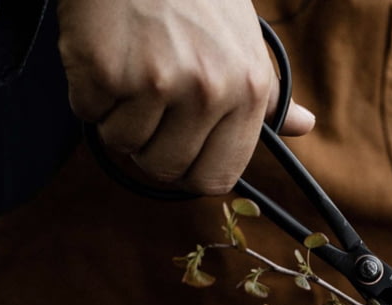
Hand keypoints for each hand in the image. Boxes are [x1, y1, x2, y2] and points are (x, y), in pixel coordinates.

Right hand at [56, 0, 315, 194]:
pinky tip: (106, 52)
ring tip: (130, 67)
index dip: (192, 169)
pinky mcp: (105, 71)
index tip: (180, 151)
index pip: (217, 176)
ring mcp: (155, 82)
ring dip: (118, 115)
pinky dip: (88, 91)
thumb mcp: (246, 41)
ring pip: (123, 142)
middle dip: (150, 145)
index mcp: (248, 90)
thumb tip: (304, 125)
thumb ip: (269, 94)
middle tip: (148, 103)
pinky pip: (88, 113)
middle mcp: (208, 91)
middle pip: (166, 168)